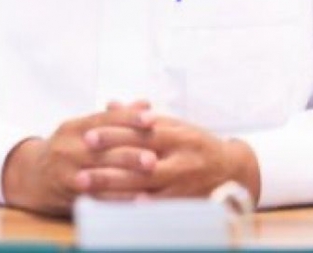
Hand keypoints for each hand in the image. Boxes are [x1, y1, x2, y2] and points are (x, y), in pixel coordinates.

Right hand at [1, 104, 155, 215]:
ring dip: (126, 178)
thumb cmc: (68, 147)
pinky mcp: (66, 193)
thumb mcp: (85, 128)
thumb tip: (146, 102)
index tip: (152, 118)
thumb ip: (117, 117)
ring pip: (99, 174)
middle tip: (154, 158)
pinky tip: (135, 200)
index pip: (105, 119)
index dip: (129, 118)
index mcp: (76, 126)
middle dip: (130, 153)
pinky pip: (95, 198)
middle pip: (103, 148)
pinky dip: (117, 200)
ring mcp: (66, 171)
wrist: (30, 175)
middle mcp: (69, 146)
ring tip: (147, 181)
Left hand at [79, 112, 260, 202]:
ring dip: (112, 189)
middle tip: (79, 167)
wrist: (233, 170)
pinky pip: (155, 207)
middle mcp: (179, 157)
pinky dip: (134, 208)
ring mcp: (182, 182)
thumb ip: (141, 118)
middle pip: (138, 160)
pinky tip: (114, 209)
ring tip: (86, 188)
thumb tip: (111, 103)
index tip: (88, 136)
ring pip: (143, 186)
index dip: (114, 134)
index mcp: (176, 134)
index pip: (140, 132)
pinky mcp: (184, 203)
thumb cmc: (197, 144)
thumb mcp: (173, 124)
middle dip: (107, 165)